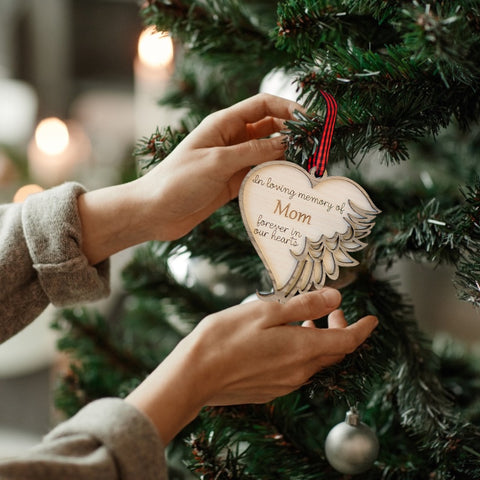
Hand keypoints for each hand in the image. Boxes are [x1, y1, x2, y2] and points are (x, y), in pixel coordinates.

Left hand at [78, 93, 301, 264]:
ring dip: (285, 156)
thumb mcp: (217, 162)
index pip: (262, 105)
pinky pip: (259, 173)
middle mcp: (230, 139)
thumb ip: (252, 151)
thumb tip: (286, 143)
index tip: (310, 120)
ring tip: (307, 166)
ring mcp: (232, 161)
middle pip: (269, 127)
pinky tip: (287, 183)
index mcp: (223, 124)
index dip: (288, 108)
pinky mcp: (232, 182)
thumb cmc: (178, 181)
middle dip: (292, 133)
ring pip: (267, 152)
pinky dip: (273, 176)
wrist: (155, 212)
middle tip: (315, 146)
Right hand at [125, 288, 377, 444]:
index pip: (347, 341)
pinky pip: (297, 370)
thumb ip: (303, 305)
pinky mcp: (270, 389)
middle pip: (333, 351)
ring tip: (305, 319)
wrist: (195, 375)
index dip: (363, 329)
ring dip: (318, 339)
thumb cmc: (226, 337)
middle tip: (332, 309)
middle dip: (339, 329)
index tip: (373, 319)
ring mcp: (285, 384)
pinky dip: (301, 351)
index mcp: (302, 350)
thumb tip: (335, 297)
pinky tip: (283, 338)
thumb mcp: (266, 311)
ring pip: (314, 360)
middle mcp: (299, 371)